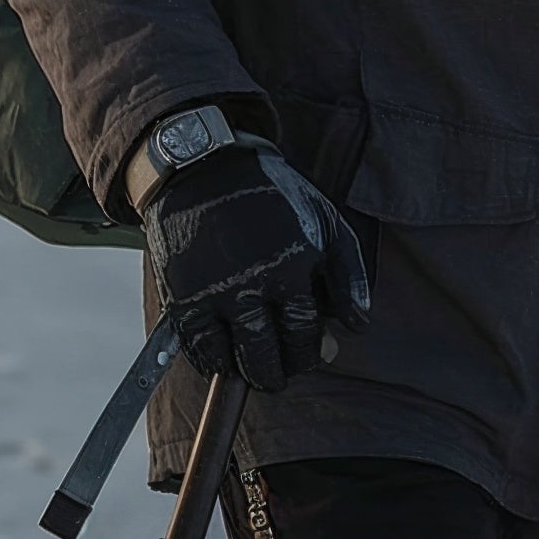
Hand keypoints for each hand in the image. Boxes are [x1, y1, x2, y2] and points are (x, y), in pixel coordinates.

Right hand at [143, 138, 371, 390]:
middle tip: (278, 372)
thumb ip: (349, 274)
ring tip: (251, 367)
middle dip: (277, 373)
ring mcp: (212, 291)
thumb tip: (358, 326)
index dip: (309, 353)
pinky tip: (220, 356)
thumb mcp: (325, 222)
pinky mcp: (181, 294)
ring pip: (232, 359)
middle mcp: (251, 283)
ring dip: (245, 371)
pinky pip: (197, 347)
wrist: (203, 166)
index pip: (304, 336)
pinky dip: (210, 361)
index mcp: (292, 265)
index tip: (309, 352)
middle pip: (267, 357)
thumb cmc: (273, 196)